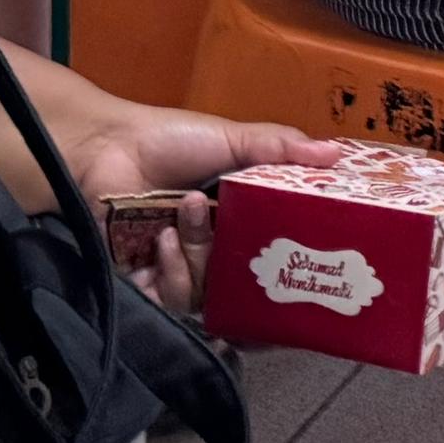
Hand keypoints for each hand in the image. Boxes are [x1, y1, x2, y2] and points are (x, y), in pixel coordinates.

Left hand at [63, 113, 341, 318]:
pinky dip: (169, 276)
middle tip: (223, 231)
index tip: (305, 273)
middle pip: (240, 282)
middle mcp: (213, 250)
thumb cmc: (169, 140)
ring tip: (177, 224)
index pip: (270, 256)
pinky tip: (159, 243)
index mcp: (237, 220)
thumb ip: (280, 148)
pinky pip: (170, 304)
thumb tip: (337, 154)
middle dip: (234, 260)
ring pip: (206, 294)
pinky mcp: (146, 285)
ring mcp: (179, 269)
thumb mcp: (232, 138)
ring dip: (194, 258)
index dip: (286, 270)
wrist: (106, 148)